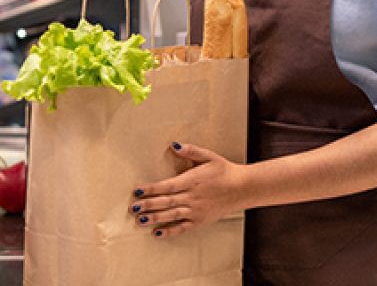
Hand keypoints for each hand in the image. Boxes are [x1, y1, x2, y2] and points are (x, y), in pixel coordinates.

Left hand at [130, 141, 246, 237]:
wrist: (242, 188)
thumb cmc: (224, 171)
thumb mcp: (208, 156)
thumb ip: (190, 150)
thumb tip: (173, 144)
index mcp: (192, 181)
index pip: (167, 186)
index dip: (152, 189)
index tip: (138, 190)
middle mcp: (192, 197)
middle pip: (166, 202)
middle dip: (149, 205)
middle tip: (133, 208)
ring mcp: (196, 211)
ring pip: (172, 216)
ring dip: (155, 218)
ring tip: (140, 221)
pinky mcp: (200, 220)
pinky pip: (183, 227)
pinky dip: (170, 231)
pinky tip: (157, 233)